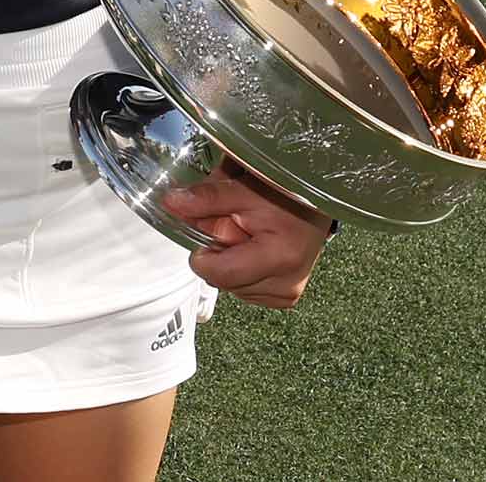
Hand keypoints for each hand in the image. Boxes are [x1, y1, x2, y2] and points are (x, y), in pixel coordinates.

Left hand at [163, 161, 330, 308]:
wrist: (315, 204)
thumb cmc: (283, 193)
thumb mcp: (242, 188)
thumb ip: (205, 198)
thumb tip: (170, 203)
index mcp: (279, 257)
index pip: (219, 274)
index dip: (203, 253)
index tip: (210, 229)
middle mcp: (288, 283)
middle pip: (223, 281)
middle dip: (220, 252)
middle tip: (236, 225)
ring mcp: (289, 293)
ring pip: (232, 287)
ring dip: (230, 261)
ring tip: (249, 235)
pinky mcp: (287, 297)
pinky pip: (245, 290)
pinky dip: (242, 270)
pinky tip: (255, 249)